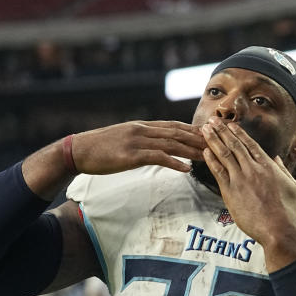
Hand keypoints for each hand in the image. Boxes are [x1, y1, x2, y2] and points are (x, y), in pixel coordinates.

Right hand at [72, 120, 205, 173]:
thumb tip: (155, 146)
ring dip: (191, 150)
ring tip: (208, 156)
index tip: (209, 134)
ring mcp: (137, 141)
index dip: (192, 129)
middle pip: (176, 132)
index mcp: (142, 126)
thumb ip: (141, 140)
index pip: (173, 125)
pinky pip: (157, 157)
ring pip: (171, 144)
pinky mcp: (131, 155)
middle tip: (217, 144)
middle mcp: (142, 130)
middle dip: (198, 138)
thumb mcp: (124, 139)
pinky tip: (186, 169)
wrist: (79, 151)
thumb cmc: (100, 149)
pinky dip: (174, 162)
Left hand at [201, 119, 295, 268]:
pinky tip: (204, 151)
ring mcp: (241, 180)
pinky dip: (211, 160)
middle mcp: (253, 169)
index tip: (230, 125)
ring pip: (224, 154)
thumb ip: (283, 170)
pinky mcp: (231, 192)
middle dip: (222, 131)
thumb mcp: (293, 186)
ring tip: (204, 130)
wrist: (279, 229)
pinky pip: (218, 172)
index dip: (238, 133)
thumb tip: (276, 159)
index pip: (250, 145)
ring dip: (213, 140)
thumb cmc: (289, 211)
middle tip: (212, 120)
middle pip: (234, 145)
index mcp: (268, 166)